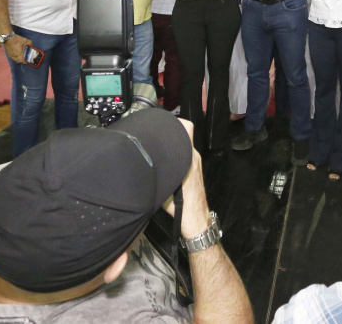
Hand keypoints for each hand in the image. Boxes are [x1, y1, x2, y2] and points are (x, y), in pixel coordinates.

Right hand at [4, 34, 31, 63]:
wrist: (7, 37)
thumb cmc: (16, 40)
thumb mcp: (25, 40)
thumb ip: (29, 43)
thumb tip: (31, 45)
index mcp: (19, 54)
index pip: (22, 61)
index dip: (25, 62)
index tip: (27, 61)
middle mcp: (14, 55)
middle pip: (18, 61)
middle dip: (22, 61)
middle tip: (24, 59)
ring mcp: (10, 54)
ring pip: (14, 59)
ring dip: (18, 59)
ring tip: (21, 57)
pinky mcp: (8, 53)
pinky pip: (12, 57)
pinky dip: (15, 57)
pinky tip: (17, 54)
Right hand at [162, 119, 211, 237]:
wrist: (195, 220)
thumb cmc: (182, 207)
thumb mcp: (166, 187)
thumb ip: (159, 169)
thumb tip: (146, 157)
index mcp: (189, 157)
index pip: (187, 128)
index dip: (175, 122)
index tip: (160, 124)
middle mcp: (193, 156)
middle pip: (182, 135)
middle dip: (168, 134)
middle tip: (152, 137)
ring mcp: (194, 163)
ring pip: (182, 146)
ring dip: (170, 146)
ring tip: (155, 149)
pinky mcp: (193, 170)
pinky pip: (183, 155)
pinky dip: (174, 155)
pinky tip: (162, 162)